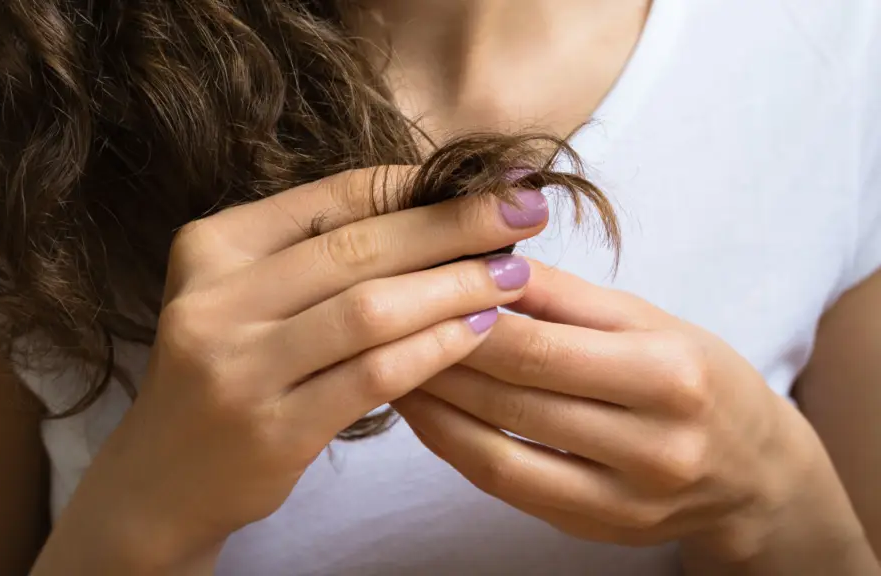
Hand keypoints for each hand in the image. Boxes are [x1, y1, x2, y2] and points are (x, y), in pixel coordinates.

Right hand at [32, 169, 550, 573]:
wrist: (162, 478)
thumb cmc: (224, 371)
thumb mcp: (244, 295)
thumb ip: (315, 252)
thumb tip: (434, 205)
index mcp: (211, 247)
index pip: (335, 197)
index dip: (421, 186)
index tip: (490, 180)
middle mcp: (214, 299)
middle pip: (359, 248)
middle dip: (454, 226)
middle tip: (524, 213)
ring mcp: (238, 366)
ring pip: (371, 309)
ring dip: (454, 287)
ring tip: (513, 275)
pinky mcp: (272, 428)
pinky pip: (374, 376)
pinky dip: (434, 349)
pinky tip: (478, 332)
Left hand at [394, 260, 826, 559]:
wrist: (754, 472)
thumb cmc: (696, 375)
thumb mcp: (647, 319)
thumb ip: (562, 294)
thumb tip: (478, 261)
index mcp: (666, 375)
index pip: (537, 344)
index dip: (462, 316)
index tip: (409, 288)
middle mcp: (651, 446)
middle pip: (511, 396)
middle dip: (434, 356)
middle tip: (377, 323)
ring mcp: (622, 500)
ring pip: (495, 450)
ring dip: (430, 405)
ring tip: (384, 364)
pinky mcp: (595, 529)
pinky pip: (504, 486)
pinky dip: (453, 446)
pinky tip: (423, 411)